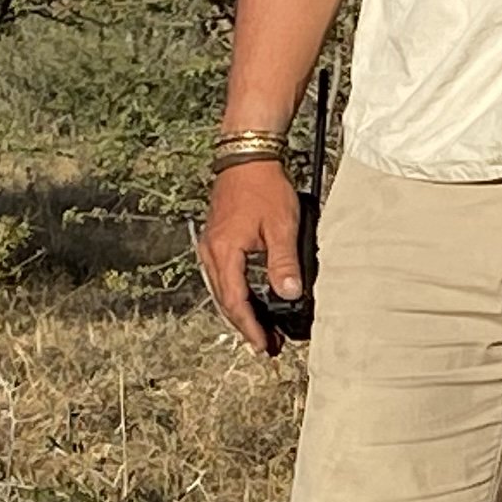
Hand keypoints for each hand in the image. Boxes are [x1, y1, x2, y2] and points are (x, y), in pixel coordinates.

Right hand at [198, 159, 305, 354]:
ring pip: (221, 290)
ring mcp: (211, 245)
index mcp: (224, 252)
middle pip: (225, 301)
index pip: (235, 301)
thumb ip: (284, 263)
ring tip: (261, 328)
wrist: (247, 156)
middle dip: (246, 325)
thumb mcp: (281, 226)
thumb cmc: (264, 186)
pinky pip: (221, 276)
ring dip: (240, 311)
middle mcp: (211, 252)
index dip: (250, 327)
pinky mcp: (217, 239)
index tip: (265, 345)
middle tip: (267, 345)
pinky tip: (248, 299)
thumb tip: (289, 294)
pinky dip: (235, 293)